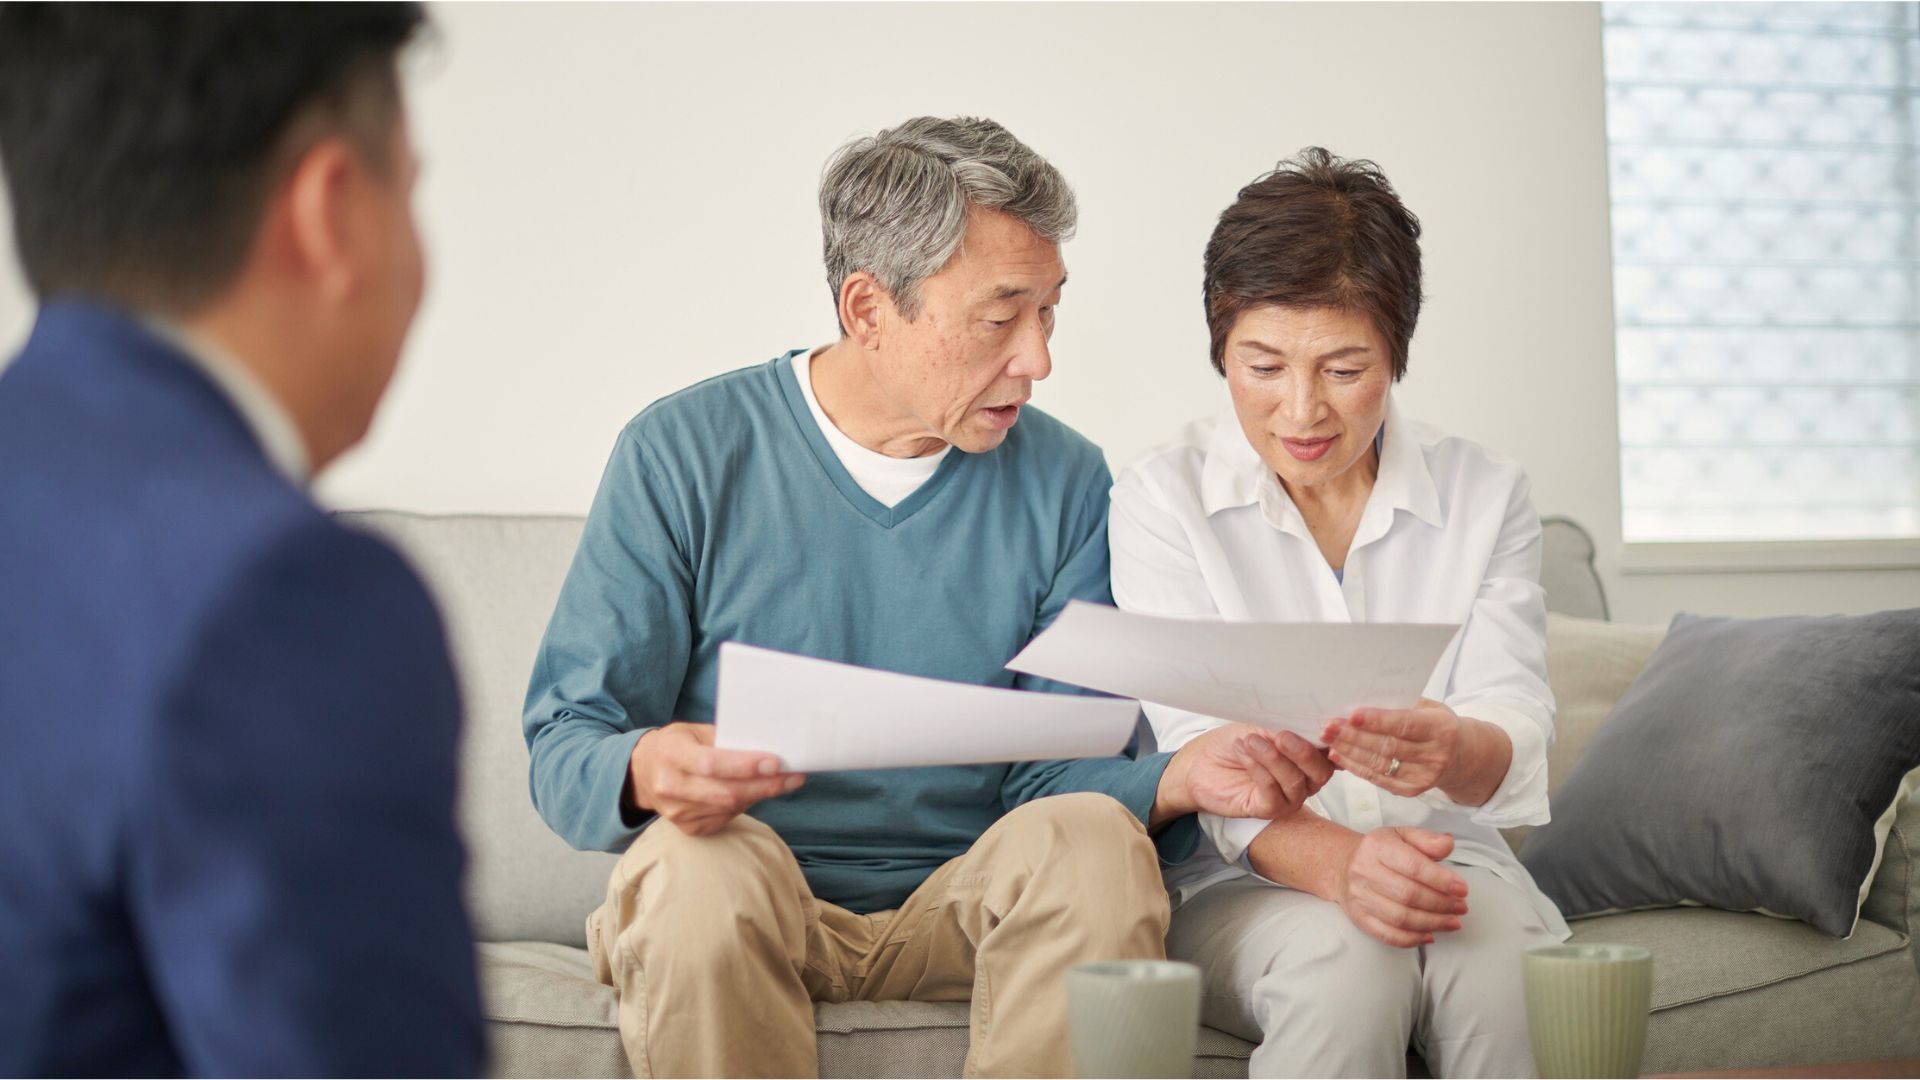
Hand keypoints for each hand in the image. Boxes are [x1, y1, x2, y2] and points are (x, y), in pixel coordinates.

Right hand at [627, 722, 804, 836]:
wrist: (643, 773)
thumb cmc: (676, 745)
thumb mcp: (694, 731)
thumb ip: (724, 739)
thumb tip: (765, 747)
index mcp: (671, 754)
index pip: (711, 764)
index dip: (745, 766)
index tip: (776, 763)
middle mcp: (670, 786)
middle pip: (725, 792)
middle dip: (765, 785)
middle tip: (793, 776)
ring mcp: (677, 812)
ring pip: (730, 807)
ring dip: (760, 795)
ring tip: (783, 782)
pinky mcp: (688, 828)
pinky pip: (726, 818)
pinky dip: (745, 805)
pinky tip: (755, 793)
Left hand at [1155, 724, 1333, 825]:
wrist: (1201, 762)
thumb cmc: (1236, 742)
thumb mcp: (1261, 726)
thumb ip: (1284, 728)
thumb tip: (1306, 727)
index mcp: (1310, 757)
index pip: (1332, 753)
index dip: (1333, 741)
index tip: (1324, 726)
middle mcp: (1305, 779)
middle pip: (1321, 772)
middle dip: (1304, 753)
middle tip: (1282, 736)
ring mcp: (1288, 797)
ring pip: (1295, 781)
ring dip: (1272, 758)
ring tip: (1251, 741)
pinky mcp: (1267, 809)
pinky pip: (1272, 792)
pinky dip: (1259, 769)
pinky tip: (1244, 754)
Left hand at [1321, 698, 1462, 797]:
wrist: (1460, 756)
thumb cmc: (1436, 724)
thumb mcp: (1429, 708)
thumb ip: (1402, 704)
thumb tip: (1363, 698)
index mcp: (1441, 729)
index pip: (1405, 725)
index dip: (1377, 721)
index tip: (1351, 715)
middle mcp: (1435, 755)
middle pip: (1388, 746)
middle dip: (1354, 736)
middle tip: (1328, 726)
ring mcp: (1425, 777)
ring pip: (1380, 764)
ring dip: (1349, 751)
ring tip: (1328, 739)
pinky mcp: (1412, 790)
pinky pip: (1378, 779)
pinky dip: (1355, 767)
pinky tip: (1338, 755)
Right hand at [1334, 826, 1468, 947]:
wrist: (1343, 865)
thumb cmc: (1380, 851)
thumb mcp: (1402, 835)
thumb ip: (1427, 839)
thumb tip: (1448, 844)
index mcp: (1377, 847)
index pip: (1413, 866)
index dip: (1441, 880)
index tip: (1462, 889)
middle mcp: (1364, 872)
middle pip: (1408, 895)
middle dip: (1441, 904)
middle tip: (1461, 907)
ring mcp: (1360, 897)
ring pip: (1400, 918)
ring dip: (1432, 923)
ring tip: (1453, 922)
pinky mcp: (1359, 918)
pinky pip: (1388, 935)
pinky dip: (1412, 939)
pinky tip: (1430, 935)